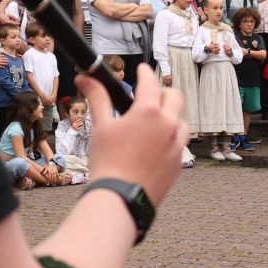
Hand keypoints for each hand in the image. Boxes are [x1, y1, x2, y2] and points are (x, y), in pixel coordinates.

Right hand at [84, 65, 187, 206]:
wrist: (120, 198)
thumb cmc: (108, 163)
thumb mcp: (101, 126)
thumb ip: (98, 98)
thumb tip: (86, 78)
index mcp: (149, 112)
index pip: (150, 82)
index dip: (145, 72)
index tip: (142, 69)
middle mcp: (169, 125)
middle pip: (175, 97)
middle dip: (163, 91)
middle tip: (150, 94)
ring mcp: (177, 144)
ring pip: (181, 121)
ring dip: (170, 116)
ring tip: (154, 122)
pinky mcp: (179, 162)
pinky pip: (180, 143)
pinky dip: (171, 138)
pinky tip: (158, 144)